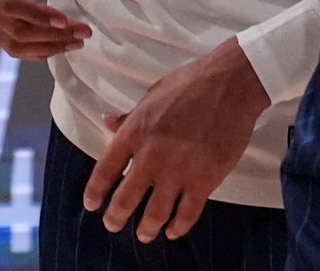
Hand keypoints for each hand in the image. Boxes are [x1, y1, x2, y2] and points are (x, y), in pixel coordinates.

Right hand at [0, 0, 85, 57]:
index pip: (8, 4)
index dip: (36, 14)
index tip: (64, 20)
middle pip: (16, 30)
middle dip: (52, 35)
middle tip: (84, 31)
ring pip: (14, 43)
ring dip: (47, 46)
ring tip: (76, 42)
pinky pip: (11, 43)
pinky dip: (36, 49)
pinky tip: (58, 46)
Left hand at [85, 37, 270, 240]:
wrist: (228, 86)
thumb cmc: (188, 85)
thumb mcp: (150, 96)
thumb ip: (129, 117)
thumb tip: (107, 122)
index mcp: (134, 133)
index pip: (105, 170)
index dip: (95, 192)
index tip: (92, 204)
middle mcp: (150, 157)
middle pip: (125, 199)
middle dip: (116, 218)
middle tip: (113, 226)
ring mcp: (177, 171)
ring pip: (155, 213)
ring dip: (146, 229)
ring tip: (143, 235)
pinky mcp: (204, 181)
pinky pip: (187, 213)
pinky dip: (178, 227)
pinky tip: (173, 232)